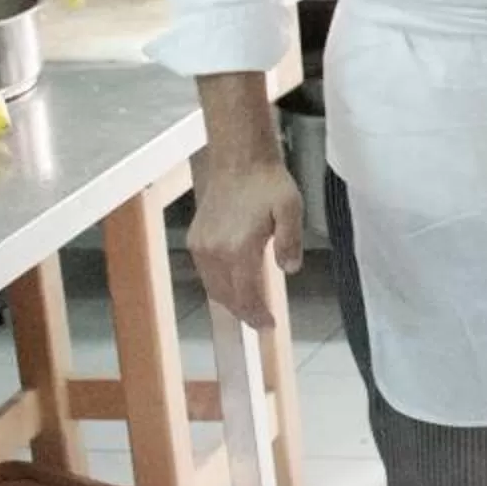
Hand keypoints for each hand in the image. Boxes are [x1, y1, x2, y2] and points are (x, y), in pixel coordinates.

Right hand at [189, 151, 301, 327]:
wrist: (238, 160)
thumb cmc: (268, 183)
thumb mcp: (290, 209)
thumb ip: (290, 242)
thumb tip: (289, 270)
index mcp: (238, 248)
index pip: (246, 295)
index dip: (257, 315)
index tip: (269, 326)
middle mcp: (215, 252)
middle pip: (227, 297)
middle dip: (244, 313)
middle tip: (261, 321)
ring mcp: (202, 246)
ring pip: (213, 287)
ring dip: (231, 301)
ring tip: (250, 307)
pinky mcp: (196, 239)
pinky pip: (206, 273)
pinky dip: (219, 285)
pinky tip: (234, 284)